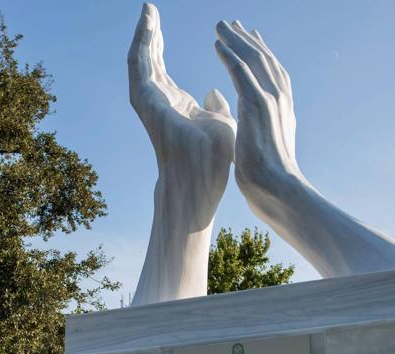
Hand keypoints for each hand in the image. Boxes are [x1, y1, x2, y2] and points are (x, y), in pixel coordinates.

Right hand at [129, 5, 235, 216]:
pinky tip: (147, 26)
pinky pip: (140, 66)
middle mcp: (157, 100)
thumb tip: (214, 90)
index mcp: (173, 103)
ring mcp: (150, 101)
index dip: (160, 45)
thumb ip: (215, 105)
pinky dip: (142, 45)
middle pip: (149, 60)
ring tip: (147, 9)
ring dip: (144, 35)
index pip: (161, 68)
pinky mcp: (146, 101)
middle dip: (150, 34)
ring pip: (141, 60)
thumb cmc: (212, 158)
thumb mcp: (221, 122)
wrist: (200, 179)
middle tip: (150, 8)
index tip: (161, 24)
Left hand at [214, 20, 394, 275]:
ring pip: (252, 60)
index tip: (245, 38)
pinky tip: (218, 44)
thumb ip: (241, 118)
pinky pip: (242, 73)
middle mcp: (278, 98)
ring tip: (220, 25)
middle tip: (229, 23)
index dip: (256, 53)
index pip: (267, 72)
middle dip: (245, 39)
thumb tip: (217, 98)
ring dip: (235, 40)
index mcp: (279, 107)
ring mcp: (270, 100)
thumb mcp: (254, 140)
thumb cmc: (265, 173)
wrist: (276, 190)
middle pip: (262, 59)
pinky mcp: (257, 106)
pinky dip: (231, 56)